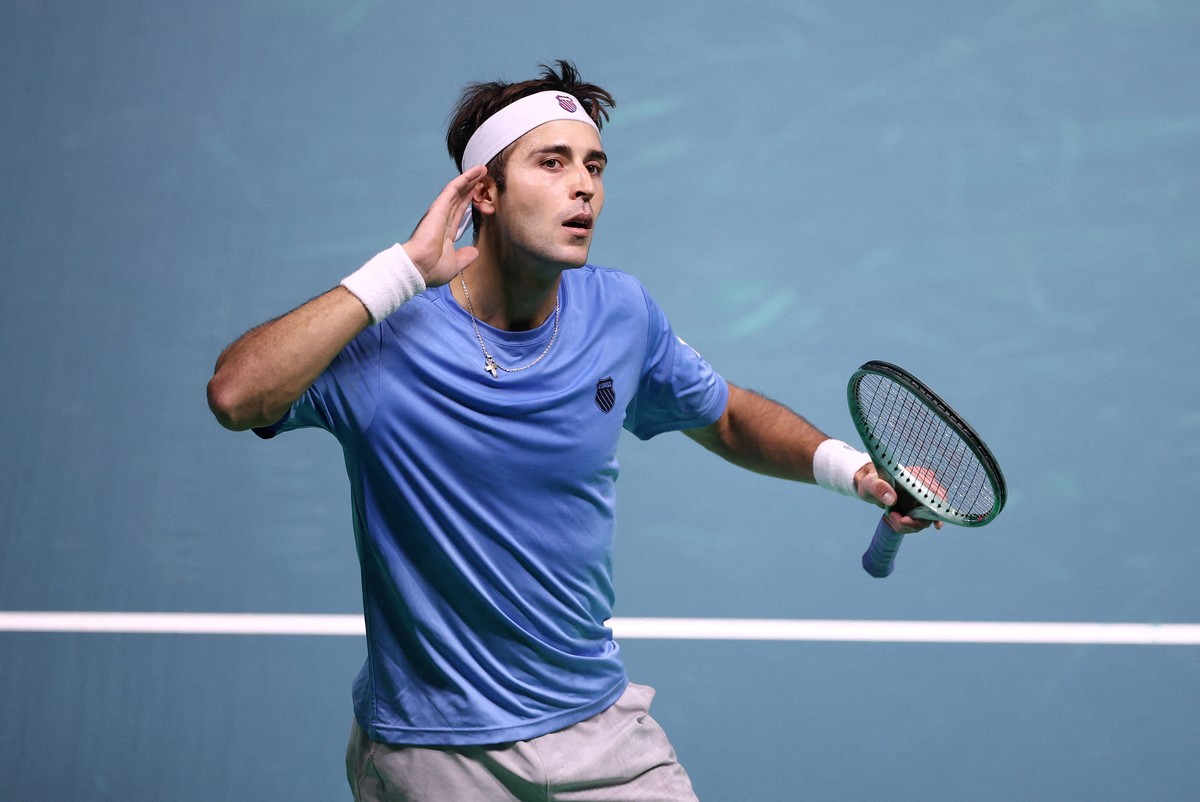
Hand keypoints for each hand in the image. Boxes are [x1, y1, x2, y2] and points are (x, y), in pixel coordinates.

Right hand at [401, 166, 487, 287]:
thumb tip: (474, 252)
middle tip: (483, 176)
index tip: (479, 194)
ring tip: (482, 169)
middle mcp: (442, 220)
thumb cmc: (432, 269)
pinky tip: (474, 172)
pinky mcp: (438, 208)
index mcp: (444, 233)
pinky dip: (464, 180)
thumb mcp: (454, 265)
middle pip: (459, 199)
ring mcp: (439, 212)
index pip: (459, 213)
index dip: (469, 203)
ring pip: (457, 191)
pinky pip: (452, 190)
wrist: (418, 269)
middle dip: (471, 188)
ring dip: (469, 179)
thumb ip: (464, 257)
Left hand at [853, 462, 942, 533]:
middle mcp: (924, 487)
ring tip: (890, 517)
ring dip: (907, 525)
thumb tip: (892, 499)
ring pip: (924, 520)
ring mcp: (921, 500)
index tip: (935, 524)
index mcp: (918, 475)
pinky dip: (906, 526)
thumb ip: (879, 488)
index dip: (938, 509)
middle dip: (915, 522)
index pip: (937, 493)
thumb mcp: (870, 483)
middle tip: (895, 519)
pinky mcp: (916, 509)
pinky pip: (917, 523)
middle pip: (932, 511)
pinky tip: (894, 521)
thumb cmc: (870, 481)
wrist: (868, 487)